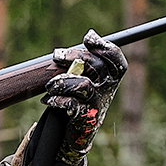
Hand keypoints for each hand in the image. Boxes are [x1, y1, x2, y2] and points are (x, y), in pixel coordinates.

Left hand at [41, 28, 128, 164]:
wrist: (76, 132)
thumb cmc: (79, 100)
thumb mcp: (85, 78)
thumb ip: (86, 60)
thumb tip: (91, 33)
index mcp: (110, 79)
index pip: (116, 60)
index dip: (105, 47)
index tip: (88, 37)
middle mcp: (106, 91)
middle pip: (97, 67)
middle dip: (75, 57)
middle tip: (55, 55)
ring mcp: (96, 105)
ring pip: (83, 85)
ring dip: (62, 81)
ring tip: (49, 86)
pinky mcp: (84, 119)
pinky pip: (71, 104)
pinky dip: (57, 100)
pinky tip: (49, 100)